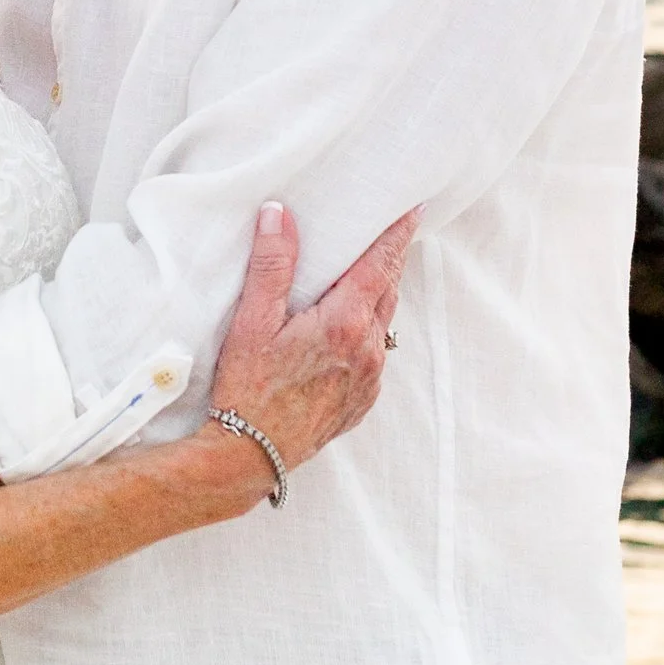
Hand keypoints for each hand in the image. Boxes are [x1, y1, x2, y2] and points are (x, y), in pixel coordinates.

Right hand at [208, 203, 419, 484]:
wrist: (252, 455)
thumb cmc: (248, 388)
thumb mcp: (252, 321)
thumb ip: (271, 265)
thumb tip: (279, 214)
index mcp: (344, 322)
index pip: (381, 264)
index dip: (398, 234)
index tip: (415, 210)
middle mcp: (367, 349)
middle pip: (388, 290)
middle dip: (389, 260)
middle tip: (391, 234)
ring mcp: (369, 378)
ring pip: (382, 324)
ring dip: (378, 297)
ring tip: (366, 277)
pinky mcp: (362, 400)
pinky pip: (374, 356)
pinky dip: (367, 334)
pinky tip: (348, 331)